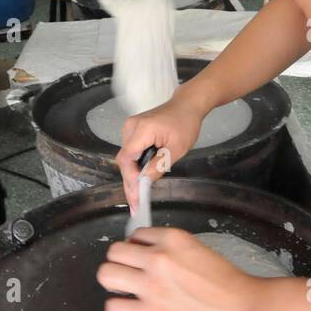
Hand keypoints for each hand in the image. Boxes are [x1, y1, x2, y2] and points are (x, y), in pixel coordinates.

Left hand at [96, 226, 261, 310]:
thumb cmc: (228, 284)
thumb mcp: (198, 250)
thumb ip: (170, 250)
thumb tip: (145, 254)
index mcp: (173, 238)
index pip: (136, 234)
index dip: (138, 248)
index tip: (144, 258)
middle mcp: (158, 257)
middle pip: (114, 252)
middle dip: (121, 262)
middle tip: (132, 273)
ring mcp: (152, 286)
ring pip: (106, 274)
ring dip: (115, 281)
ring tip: (127, 289)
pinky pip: (113, 307)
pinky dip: (119, 308)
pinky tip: (132, 309)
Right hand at [115, 91, 204, 209]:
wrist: (186, 105)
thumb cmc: (185, 124)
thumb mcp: (176, 149)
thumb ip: (158, 166)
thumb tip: (144, 183)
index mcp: (142, 129)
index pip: (127, 158)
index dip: (129, 179)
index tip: (136, 197)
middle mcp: (130, 127)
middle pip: (124, 160)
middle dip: (130, 183)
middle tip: (135, 204)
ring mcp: (130, 128)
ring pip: (126, 158)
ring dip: (132, 176)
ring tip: (139, 195)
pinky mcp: (133, 130)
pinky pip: (131, 152)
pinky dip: (135, 166)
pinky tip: (141, 179)